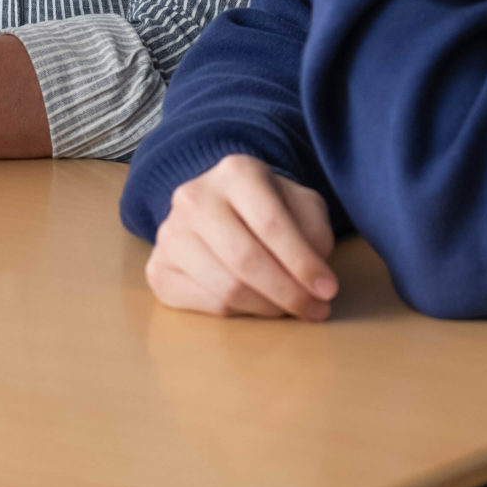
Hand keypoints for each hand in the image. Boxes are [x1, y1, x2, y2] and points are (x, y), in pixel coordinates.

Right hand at [144, 154, 338, 319]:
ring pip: (226, 288)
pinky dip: (240, 313)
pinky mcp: (158, 268)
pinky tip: (257, 306)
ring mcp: (169, 233)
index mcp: (235, 172)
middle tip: (315, 310)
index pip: (270, 224)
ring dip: (267, 308)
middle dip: (288, 293)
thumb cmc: (267, 207)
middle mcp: (194, 197)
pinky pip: (206, 304)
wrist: (217, 207)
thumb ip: (314, 232)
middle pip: (245, 260)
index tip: (328, 290)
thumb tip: (314, 277)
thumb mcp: (300, 204)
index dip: (303, 263)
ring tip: (289, 310)